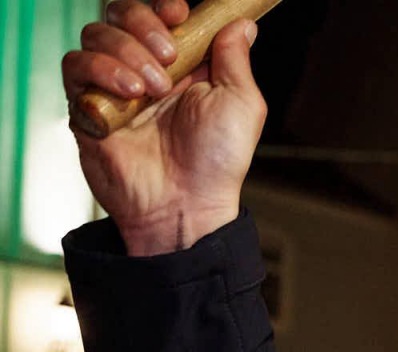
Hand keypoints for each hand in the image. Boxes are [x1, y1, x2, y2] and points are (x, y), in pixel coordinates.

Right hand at [62, 1, 265, 254]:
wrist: (186, 204)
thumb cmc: (217, 162)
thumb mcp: (241, 105)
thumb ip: (236, 60)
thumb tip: (241, 24)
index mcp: (182, 65)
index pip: (158, 13)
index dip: (163, 6)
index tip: (177, 14)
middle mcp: (144, 69)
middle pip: (120, 13)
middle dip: (142, 23)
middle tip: (168, 56)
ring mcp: (112, 86)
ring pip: (96, 35)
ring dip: (125, 52)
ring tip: (151, 88)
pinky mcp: (87, 106)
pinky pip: (75, 66)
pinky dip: (100, 72)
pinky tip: (128, 95)